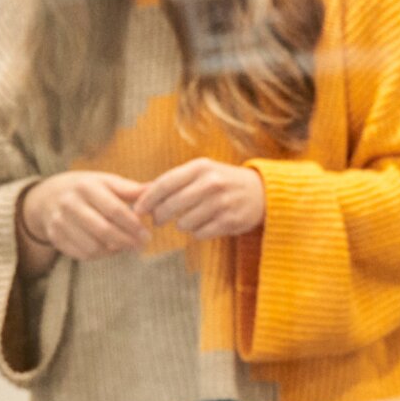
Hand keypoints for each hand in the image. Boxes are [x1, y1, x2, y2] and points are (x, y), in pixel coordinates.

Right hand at [22, 171, 148, 260]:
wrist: (49, 196)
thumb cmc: (88, 189)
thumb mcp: (107, 182)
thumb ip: (131, 190)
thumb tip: (157, 192)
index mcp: (86, 186)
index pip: (114, 210)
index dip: (133, 225)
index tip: (147, 235)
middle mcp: (70, 203)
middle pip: (103, 230)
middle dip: (126, 241)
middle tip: (141, 246)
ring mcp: (59, 221)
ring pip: (92, 246)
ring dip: (114, 250)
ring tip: (126, 246)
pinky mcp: (55, 236)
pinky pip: (81, 254)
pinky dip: (99, 255)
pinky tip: (110, 249)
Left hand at [133, 159, 265, 238]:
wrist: (262, 192)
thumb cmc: (223, 181)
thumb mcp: (202, 172)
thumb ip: (174, 181)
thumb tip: (140, 193)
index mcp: (201, 167)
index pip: (165, 183)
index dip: (148, 199)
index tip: (137, 209)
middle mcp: (211, 183)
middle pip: (171, 205)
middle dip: (160, 215)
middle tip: (158, 219)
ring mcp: (222, 203)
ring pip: (185, 223)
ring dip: (182, 224)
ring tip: (189, 219)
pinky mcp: (230, 221)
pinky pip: (200, 233)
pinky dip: (198, 232)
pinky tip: (204, 224)